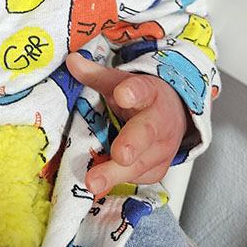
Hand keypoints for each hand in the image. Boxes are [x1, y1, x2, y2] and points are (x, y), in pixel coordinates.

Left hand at [66, 52, 188, 196]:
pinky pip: (136, 178)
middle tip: (120, 154)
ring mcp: (161, 149)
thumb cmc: (141, 99)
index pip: (142, 90)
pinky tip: (100, 186)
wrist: (174, 116)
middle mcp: (159, 122)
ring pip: (140, 163)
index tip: (123, 94)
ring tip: (94, 182)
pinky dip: (116, 183)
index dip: (133, 92)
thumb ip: (95, 75)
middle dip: (132, 144)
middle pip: (145, 133)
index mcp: (149, 93)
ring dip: (116, 174)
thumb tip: (71, 60)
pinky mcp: (157, 170)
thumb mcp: (120, 82)